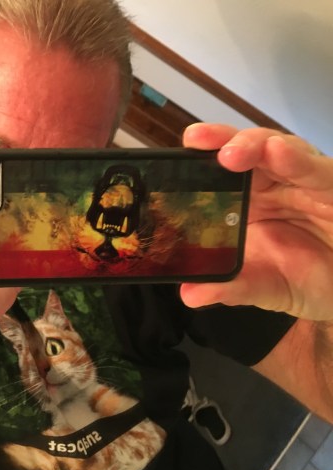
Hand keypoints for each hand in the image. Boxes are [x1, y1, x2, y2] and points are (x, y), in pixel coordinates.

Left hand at [179, 124, 332, 320]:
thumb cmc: (303, 279)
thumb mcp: (262, 287)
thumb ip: (230, 288)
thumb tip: (191, 294)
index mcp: (249, 200)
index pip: (223, 168)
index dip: (203, 153)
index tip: (183, 146)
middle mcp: (276, 184)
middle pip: (249, 149)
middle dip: (224, 142)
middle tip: (199, 142)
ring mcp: (307, 183)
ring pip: (283, 150)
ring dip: (260, 146)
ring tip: (236, 151)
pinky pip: (320, 172)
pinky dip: (301, 162)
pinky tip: (281, 153)